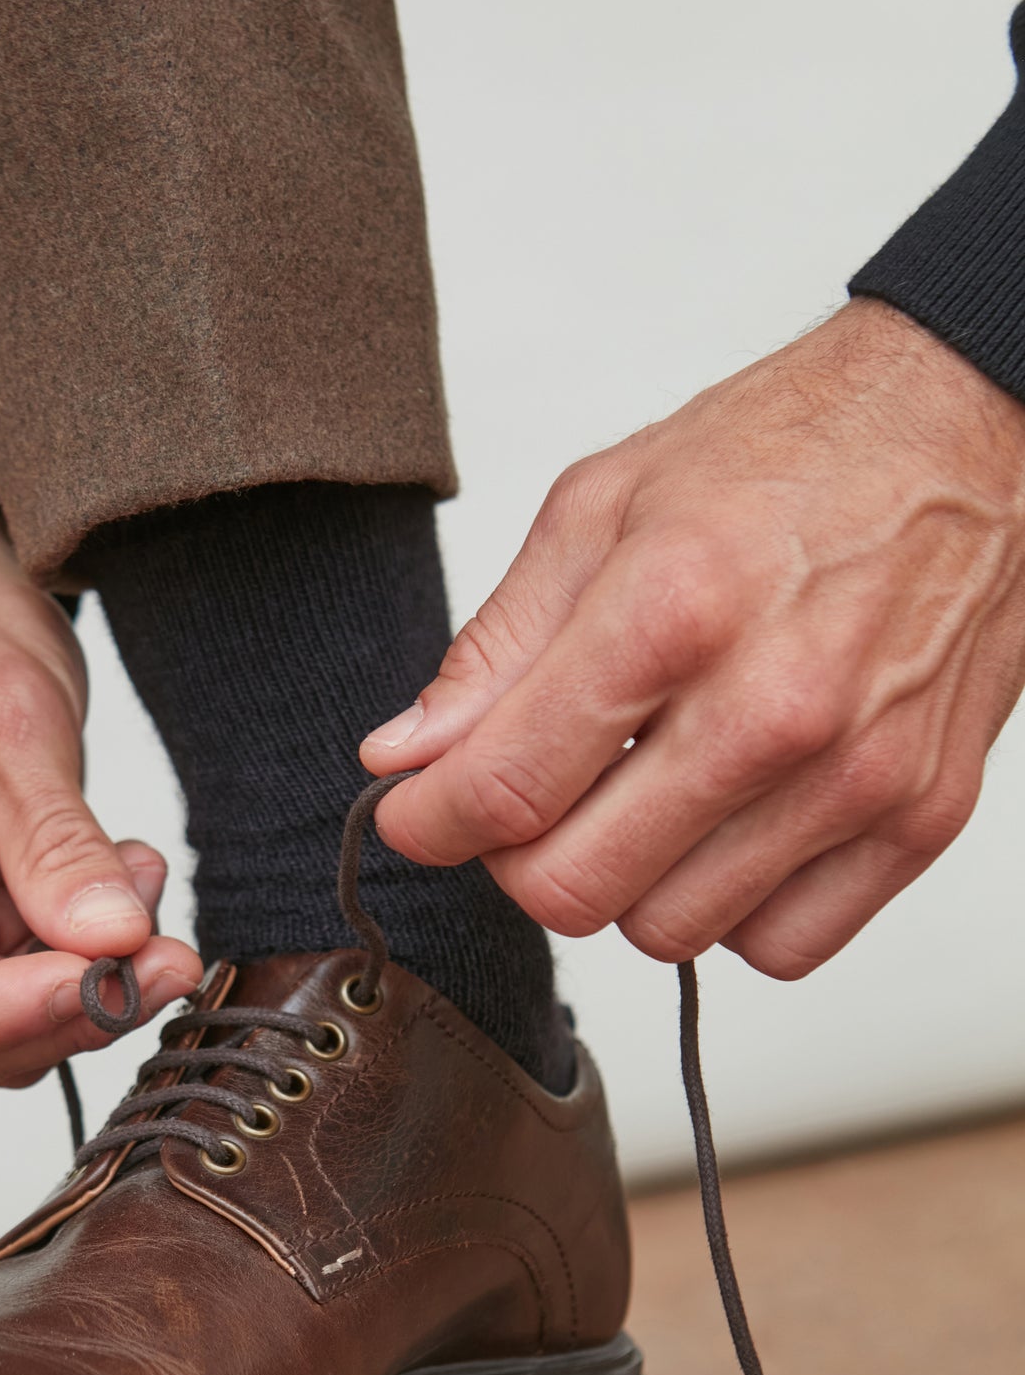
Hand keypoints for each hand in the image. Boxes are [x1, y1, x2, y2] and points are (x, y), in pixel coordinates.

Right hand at [0, 506, 201, 1089]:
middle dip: (61, 1009)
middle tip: (165, 957)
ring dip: (86, 985)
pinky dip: (86, 955)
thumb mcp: (8, 723)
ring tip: (143, 884)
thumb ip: (54, 841)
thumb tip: (108, 941)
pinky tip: (126, 883)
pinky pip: (21, 985)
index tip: (100, 981)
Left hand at [362, 300, 1024, 977]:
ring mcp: (855, 773)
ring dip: (632, 883)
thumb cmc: (791, 454)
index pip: (505, 789)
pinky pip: (783, 945)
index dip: (430, 822)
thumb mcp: (603, 505)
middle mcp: (771, 705)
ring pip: (672, 932)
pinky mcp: (922, 816)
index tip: (418, 815)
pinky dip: (738, 908)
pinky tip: (730, 826)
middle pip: (576, 889)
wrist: (967, 429)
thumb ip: (496, 648)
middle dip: (521, 860)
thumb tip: (407, 755)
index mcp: (673, 609)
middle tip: (533, 803)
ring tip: (645, 795)